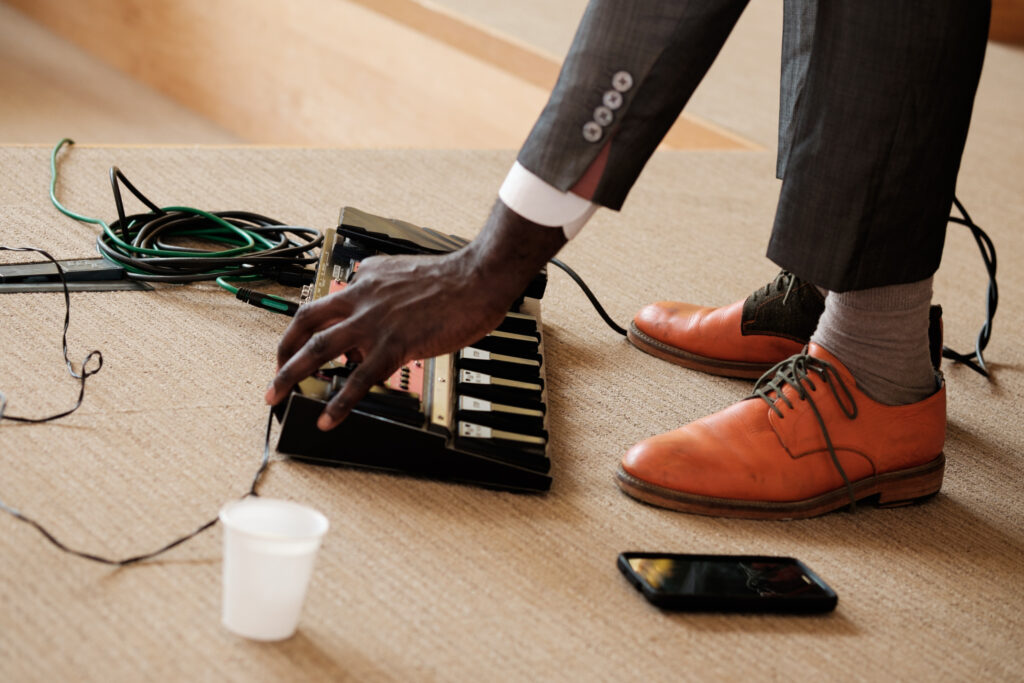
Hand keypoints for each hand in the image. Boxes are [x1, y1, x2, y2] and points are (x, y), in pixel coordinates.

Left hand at [265, 201, 565, 429]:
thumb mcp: (400, 268)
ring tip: (275, 396)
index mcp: (364, 280)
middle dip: (282, 350)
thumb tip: (362, 277)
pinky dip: (339, 403)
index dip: (302, 326)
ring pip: (319, 349)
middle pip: (305, 323)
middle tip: (273, 374)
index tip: (295, 342)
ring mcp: (374, 323)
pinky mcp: (394, 346)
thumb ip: (377, 277)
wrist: (475, 279)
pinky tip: (327, 419)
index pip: (322, 302)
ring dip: (291, 375)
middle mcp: (361, 299)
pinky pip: (359, 379)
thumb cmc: (449, 278)